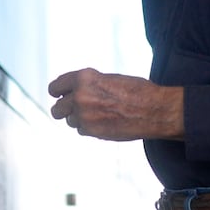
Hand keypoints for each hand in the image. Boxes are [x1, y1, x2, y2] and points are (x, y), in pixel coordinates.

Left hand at [48, 67, 184, 141]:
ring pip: (70, 121)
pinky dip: (89, 128)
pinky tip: (104, 122)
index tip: (59, 95)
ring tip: (98, 114)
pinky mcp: (91, 131)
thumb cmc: (137, 91)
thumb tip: (75, 91)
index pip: (56, 86)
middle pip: (57, 108)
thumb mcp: (109, 78)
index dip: (57, 92)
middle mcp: (80, 95)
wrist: (153, 110)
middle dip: (65, 109)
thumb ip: (89, 84)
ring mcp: (84, 115)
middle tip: (75, 109)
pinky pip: (81, 130)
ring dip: (80, 119)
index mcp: (84, 78)